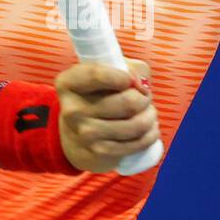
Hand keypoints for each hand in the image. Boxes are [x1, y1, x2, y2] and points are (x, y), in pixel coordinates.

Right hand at [55, 58, 158, 173]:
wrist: (76, 138)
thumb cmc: (96, 97)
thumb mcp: (103, 74)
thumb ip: (127, 67)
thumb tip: (142, 84)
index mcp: (68, 84)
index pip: (97, 75)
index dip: (124, 76)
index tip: (131, 80)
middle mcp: (73, 110)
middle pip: (128, 101)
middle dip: (144, 98)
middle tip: (143, 98)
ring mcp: (86, 134)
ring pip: (137, 123)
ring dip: (150, 116)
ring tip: (147, 113)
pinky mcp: (100, 152)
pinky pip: (138, 142)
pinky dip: (151, 134)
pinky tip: (150, 129)